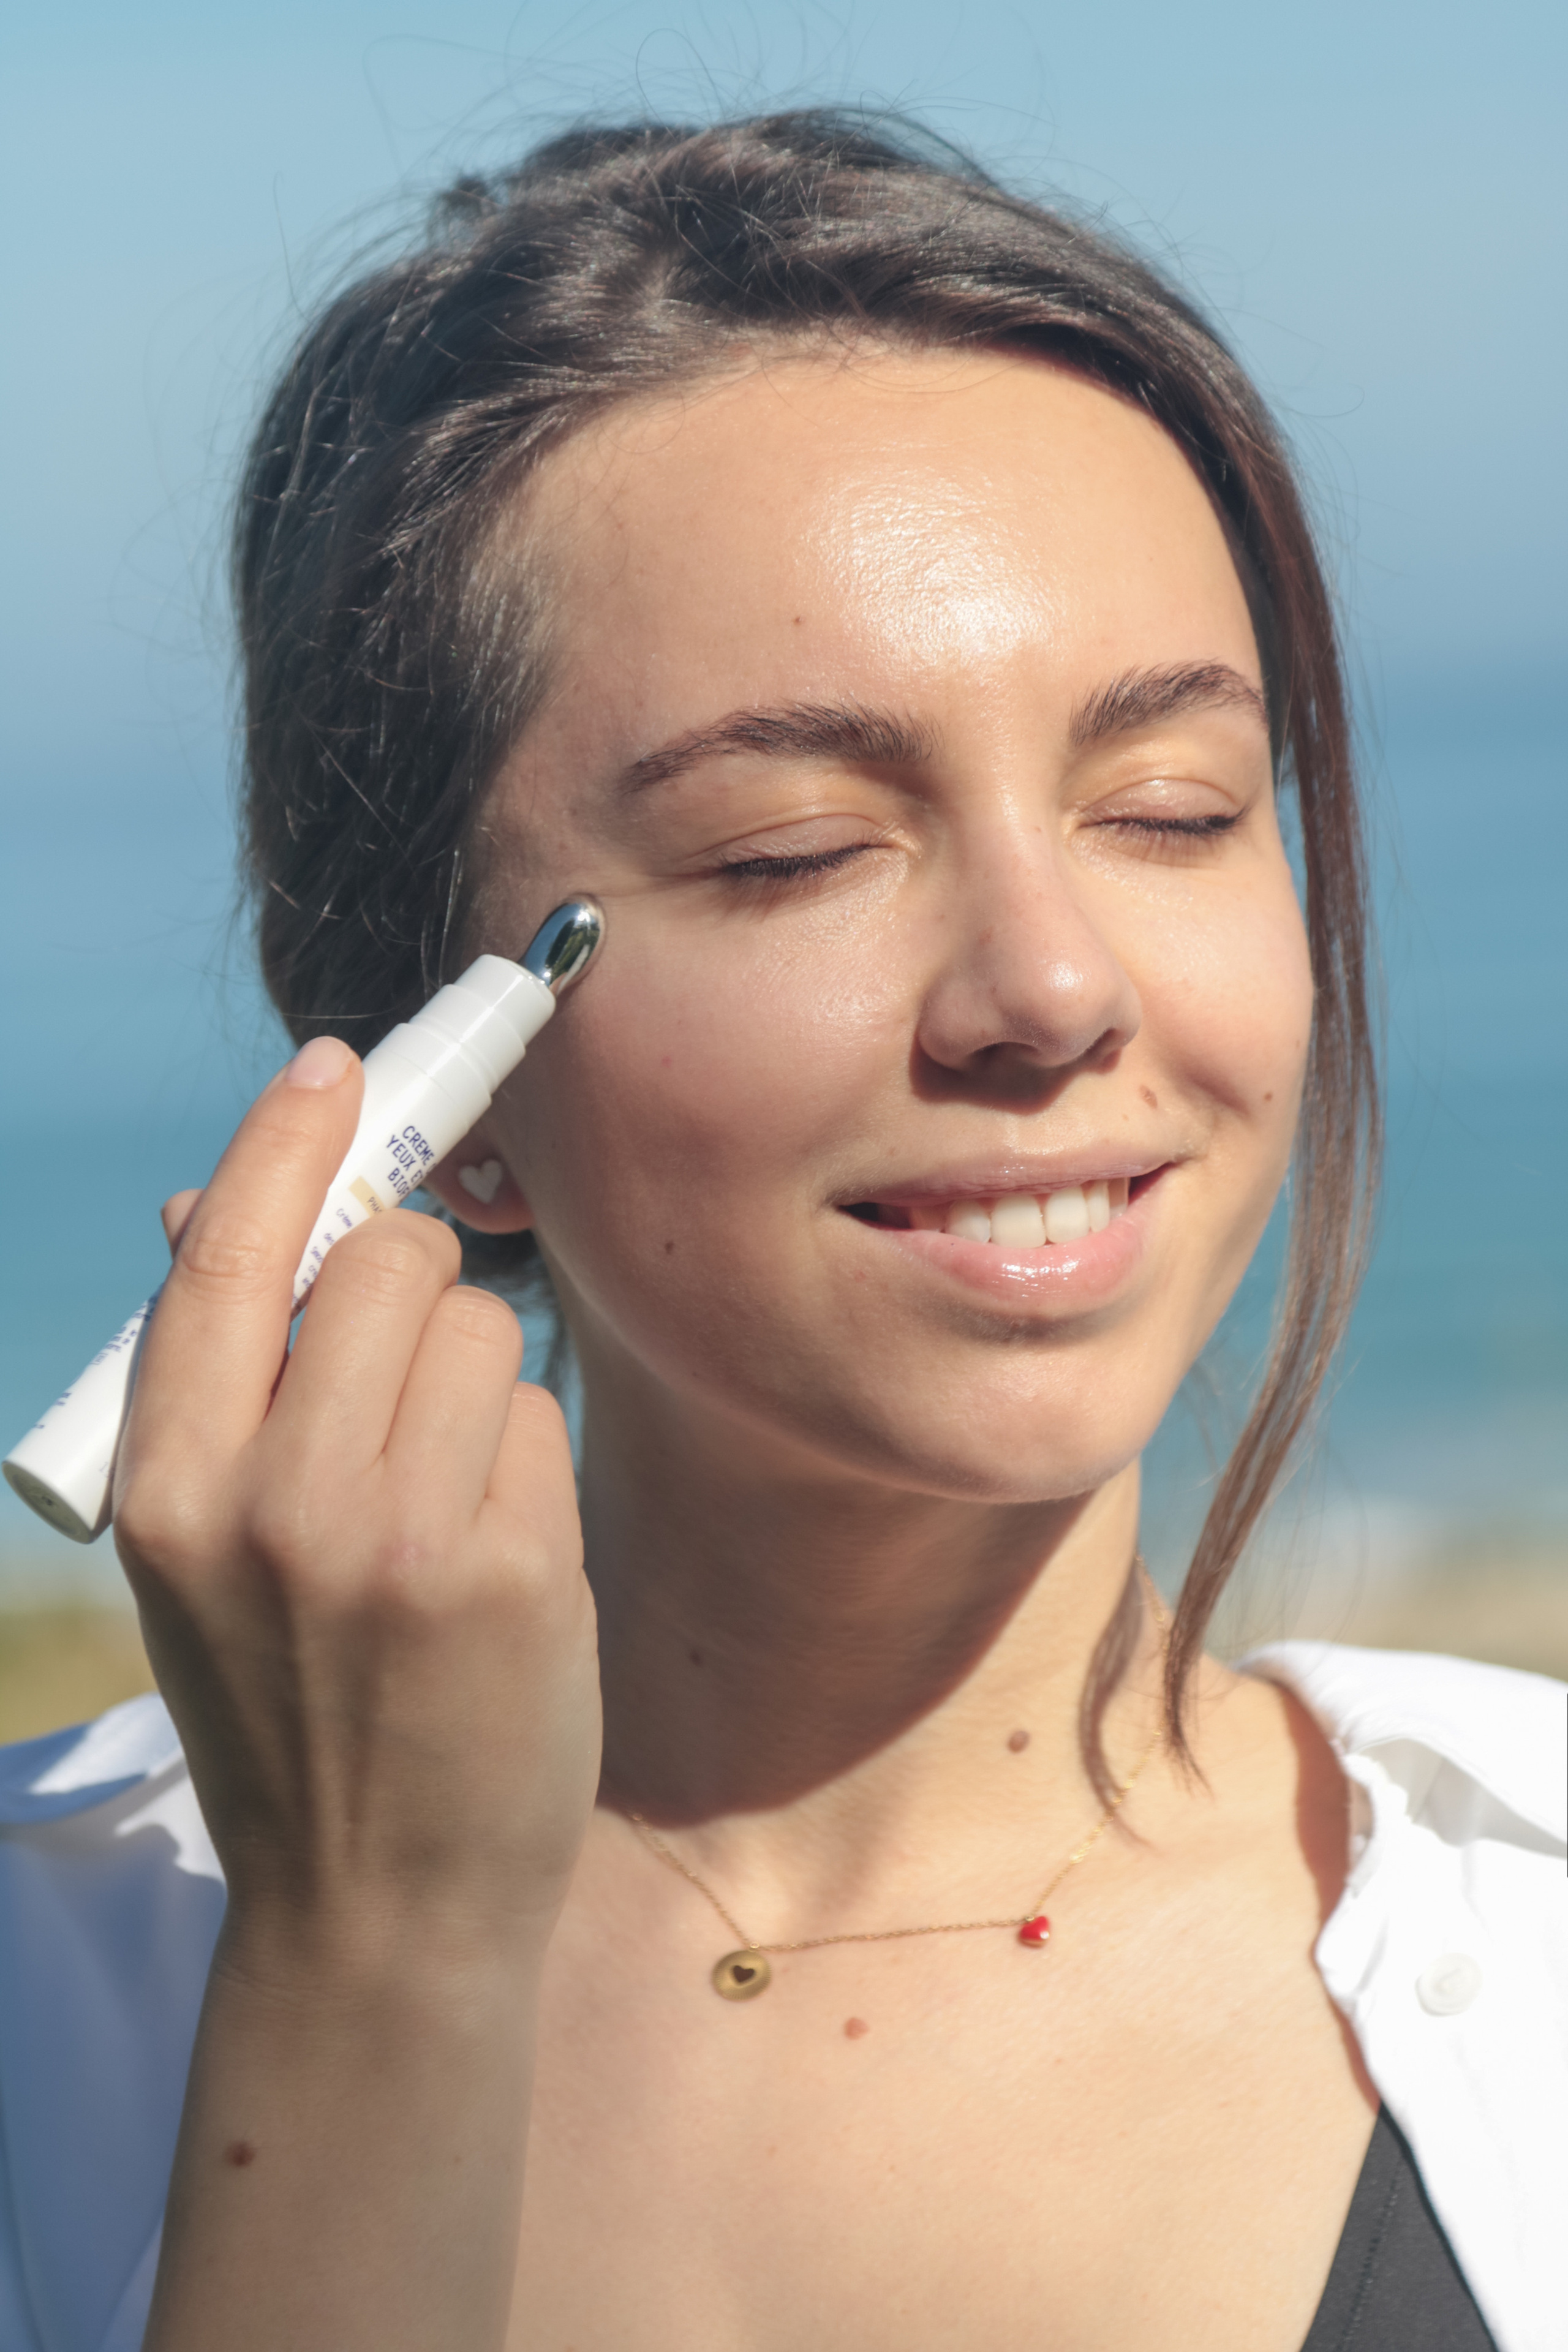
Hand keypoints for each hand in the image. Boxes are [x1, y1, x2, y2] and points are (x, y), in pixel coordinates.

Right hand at [115, 1035, 600, 1979]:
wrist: (376, 1912)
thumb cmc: (294, 1708)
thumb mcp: (206, 1553)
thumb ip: (219, 1381)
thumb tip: (209, 1204)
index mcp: (169, 1488)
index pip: (229, 1255)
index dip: (287, 1143)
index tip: (335, 1067)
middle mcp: (271, 1501)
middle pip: (392, 1262)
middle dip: (416, 1284)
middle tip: (405, 1379)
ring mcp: (395, 1538)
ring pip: (483, 1327)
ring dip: (477, 1385)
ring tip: (440, 1503)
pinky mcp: (509, 1571)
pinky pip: (540, 1420)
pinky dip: (524, 1464)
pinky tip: (492, 1564)